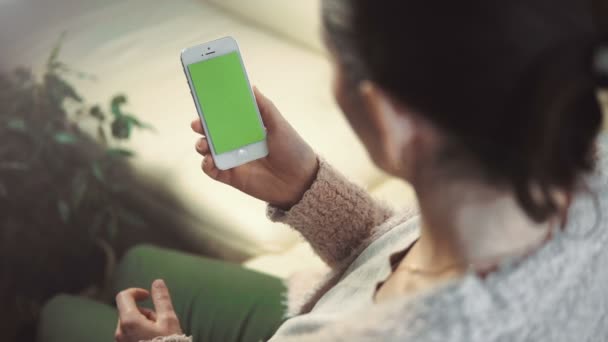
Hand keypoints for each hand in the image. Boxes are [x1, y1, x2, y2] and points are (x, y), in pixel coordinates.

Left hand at [115, 279, 182, 341]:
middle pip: (128, 311)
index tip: (148, 296)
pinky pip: (129, 334)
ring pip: (129, 323)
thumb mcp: (168, 320)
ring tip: (158, 334)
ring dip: (143, 323)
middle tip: (160, 322)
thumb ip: (161, 299)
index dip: (136, 292)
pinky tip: (152, 340)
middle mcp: (120, 332)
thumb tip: (157, 282)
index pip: (123, 296)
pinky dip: (140, 332)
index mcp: (129, 321)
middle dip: (145, 312)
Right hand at [191, 87, 318, 208]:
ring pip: (209, 150)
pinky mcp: (232, 176)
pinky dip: (206, 164)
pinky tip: (209, 160)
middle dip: (201, 126)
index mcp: (248, 128)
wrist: (301, 180)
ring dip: (201, 145)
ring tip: (204, 144)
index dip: (213, 109)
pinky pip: (212, 170)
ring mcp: (233, 159)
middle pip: (212, 132)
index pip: (226, 115)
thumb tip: (251, 87)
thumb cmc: (293, 150)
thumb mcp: (279, 124)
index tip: (203, 101)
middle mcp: (238, 142)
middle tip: (197, 124)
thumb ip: (264, 106)